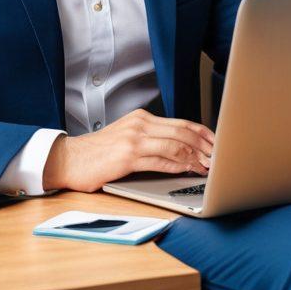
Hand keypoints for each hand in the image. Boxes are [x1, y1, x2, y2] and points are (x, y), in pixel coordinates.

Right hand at [42, 109, 214, 192]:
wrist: (70, 159)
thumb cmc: (99, 153)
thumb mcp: (126, 138)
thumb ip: (150, 139)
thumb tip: (180, 150)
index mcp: (141, 118)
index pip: (180, 123)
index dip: (202, 132)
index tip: (217, 143)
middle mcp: (139, 124)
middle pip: (182, 132)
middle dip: (204, 145)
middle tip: (220, 156)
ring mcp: (133, 139)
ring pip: (174, 146)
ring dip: (195, 157)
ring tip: (207, 167)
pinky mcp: (127, 157)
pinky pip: (160, 161)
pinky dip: (178, 166)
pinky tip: (188, 171)